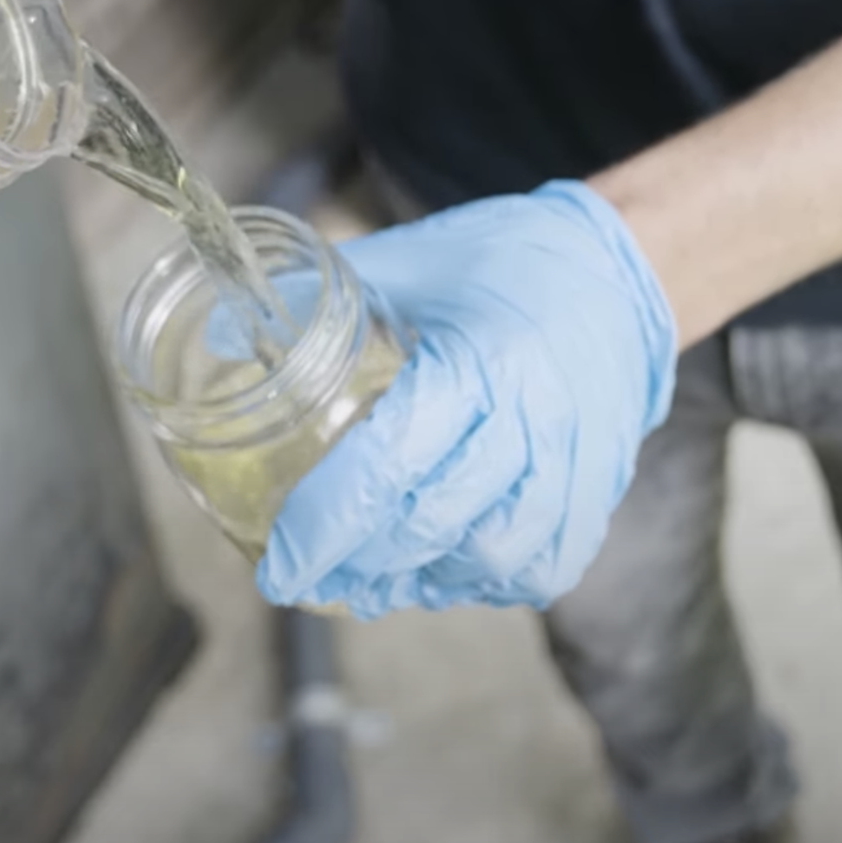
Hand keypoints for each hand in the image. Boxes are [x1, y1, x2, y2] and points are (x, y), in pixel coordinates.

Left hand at [259, 181, 679, 616]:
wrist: (619, 270)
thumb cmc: (505, 261)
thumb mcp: (404, 263)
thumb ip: (314, 301)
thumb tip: (222, 338)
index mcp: (478, 360)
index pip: (389, 463)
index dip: (325, 526)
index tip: (279, 562)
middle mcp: (531, 422)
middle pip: (430, 524)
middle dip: (354, 566)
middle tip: (301, 577)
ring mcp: (573, 465)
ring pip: (488, 559)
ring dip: (418, 580)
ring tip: (364, 580)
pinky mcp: (596, 494)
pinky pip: (540, 568)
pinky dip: (483, 579)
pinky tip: (442, 571)